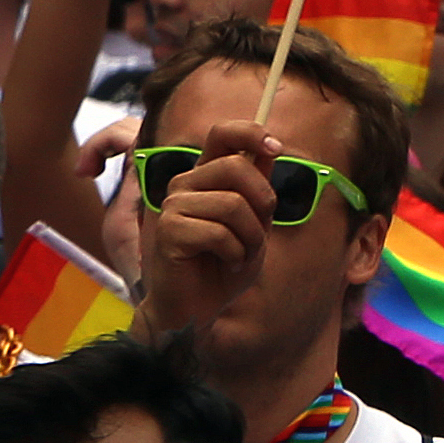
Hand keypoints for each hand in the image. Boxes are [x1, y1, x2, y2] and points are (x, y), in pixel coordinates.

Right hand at [130, 116, 288, 337]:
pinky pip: (219, 232)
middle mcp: (185, 184)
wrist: (195, 309)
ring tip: (239, 254)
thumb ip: (258, 190)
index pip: (222, 134)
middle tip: (256, 232)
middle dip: (262, 203)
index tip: (275, 148)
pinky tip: (226, 264)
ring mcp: (173, 205)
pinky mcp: (168, 230)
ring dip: (250, 237)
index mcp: (205, 178)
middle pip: (236, 166)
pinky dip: (235, 253)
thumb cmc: (222, 267)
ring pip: (232, 204)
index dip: (250, 132)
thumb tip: (269, 148)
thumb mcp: (253, 225)